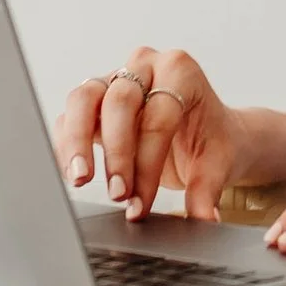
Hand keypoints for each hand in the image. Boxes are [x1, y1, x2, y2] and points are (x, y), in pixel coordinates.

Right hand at [55, 46, 242, 221]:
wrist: (207, 132)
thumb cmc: (213, 140)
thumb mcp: (219, 164)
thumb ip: (207, 191)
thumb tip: (205, 218)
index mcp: (181, 71)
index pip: (157, 117)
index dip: (147, 164)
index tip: (140, 203)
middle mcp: (146, 66)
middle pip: (118, 101)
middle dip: (116, 153)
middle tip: (117, 194)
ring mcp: (116, 78)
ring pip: (84, 99)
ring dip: (78, 142)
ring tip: (80, 178)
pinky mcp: (94, 99)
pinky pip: (70, 115)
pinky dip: (67, 145)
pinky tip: (74, 174)